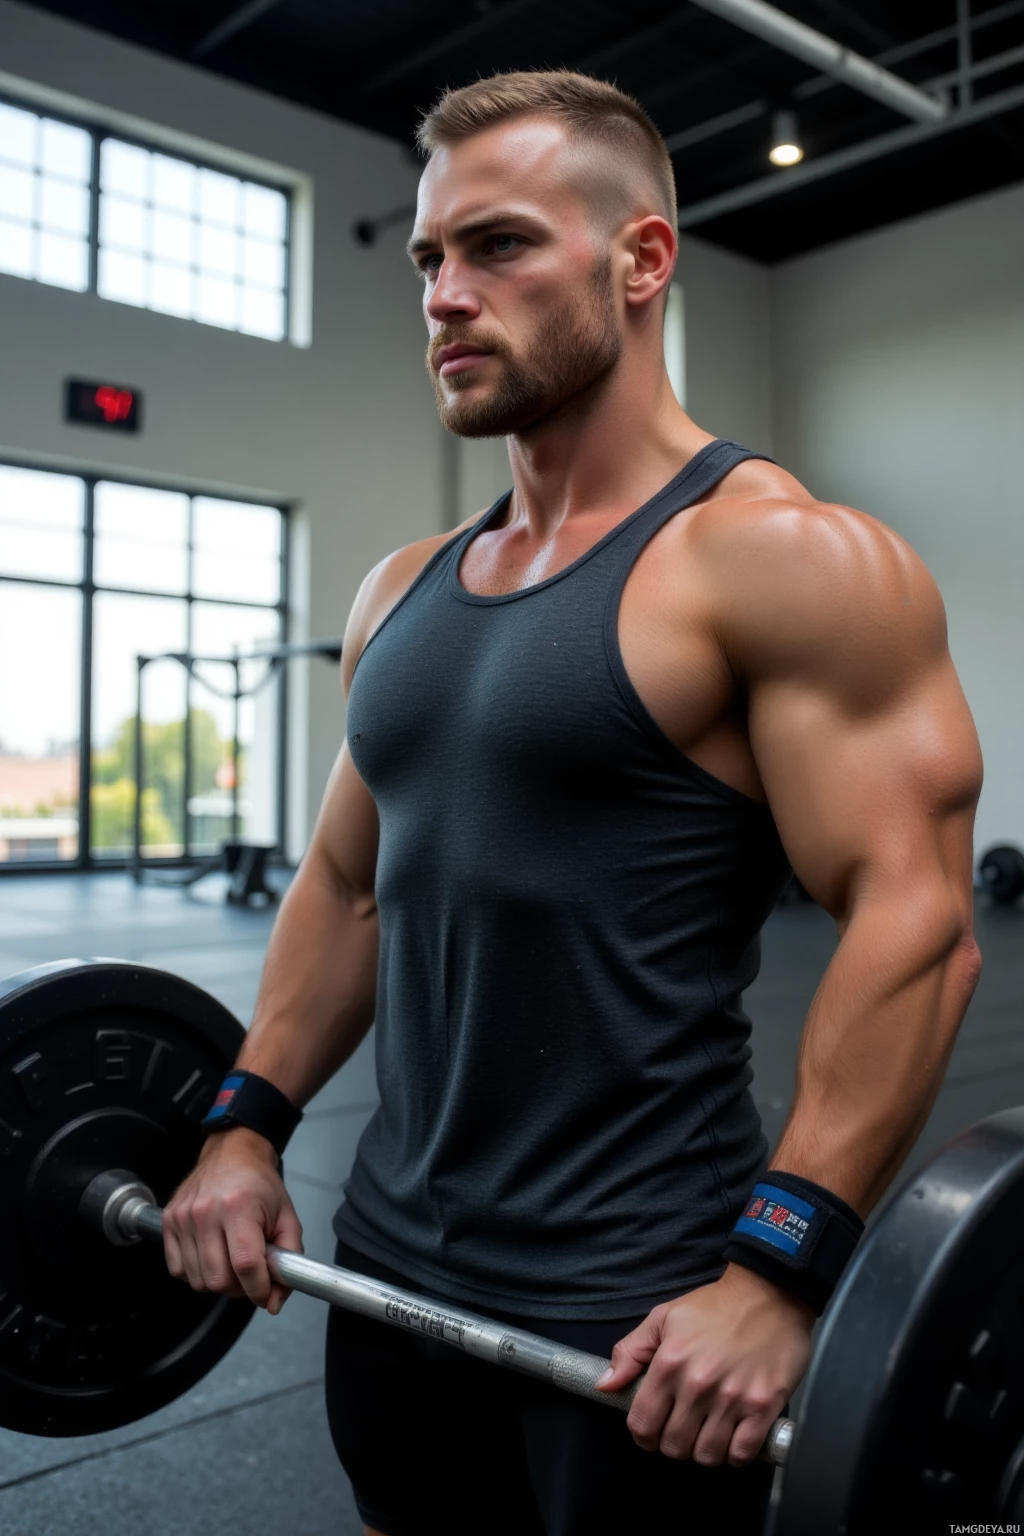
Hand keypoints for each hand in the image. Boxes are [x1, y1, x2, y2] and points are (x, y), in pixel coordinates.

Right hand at [163, 1128, 302, 1313]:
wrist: (232, 1153)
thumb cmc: (259, 1184)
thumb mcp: (287, 1216)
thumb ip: (289, 1259)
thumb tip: (276, 1300)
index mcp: (239, 1206)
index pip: (246, 1264)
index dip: (259, 1289)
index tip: (267, 1293)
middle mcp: (206, 1211)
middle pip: (218, 1279)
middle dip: (240, 1288)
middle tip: (250, 1276)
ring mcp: (183, 1217)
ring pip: (198, 1280)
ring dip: (218, 1283)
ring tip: (232, 1263)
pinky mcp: (169, 1221)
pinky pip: (177, 1269)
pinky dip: (196, 1273)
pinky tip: (212, 1257)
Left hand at [597, 1264, 813, 1465]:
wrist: (770, 1294)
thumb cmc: (717, 1306)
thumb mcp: (664, 1317)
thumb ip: (631, 1351)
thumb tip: (606, 1385)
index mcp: (669, 1363)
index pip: (642, 1424)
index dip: (643, 1434)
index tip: (652, 1430)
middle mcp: (698, 1385)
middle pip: (674, 1446)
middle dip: (673, 1443)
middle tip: (683, 1428)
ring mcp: (732, 1399)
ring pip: (707, 1455)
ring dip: (704, 1450)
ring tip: (707, 1432)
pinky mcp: (763, 1407)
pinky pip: (741, 1453)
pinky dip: (734, 1453)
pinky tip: (733, 1436)